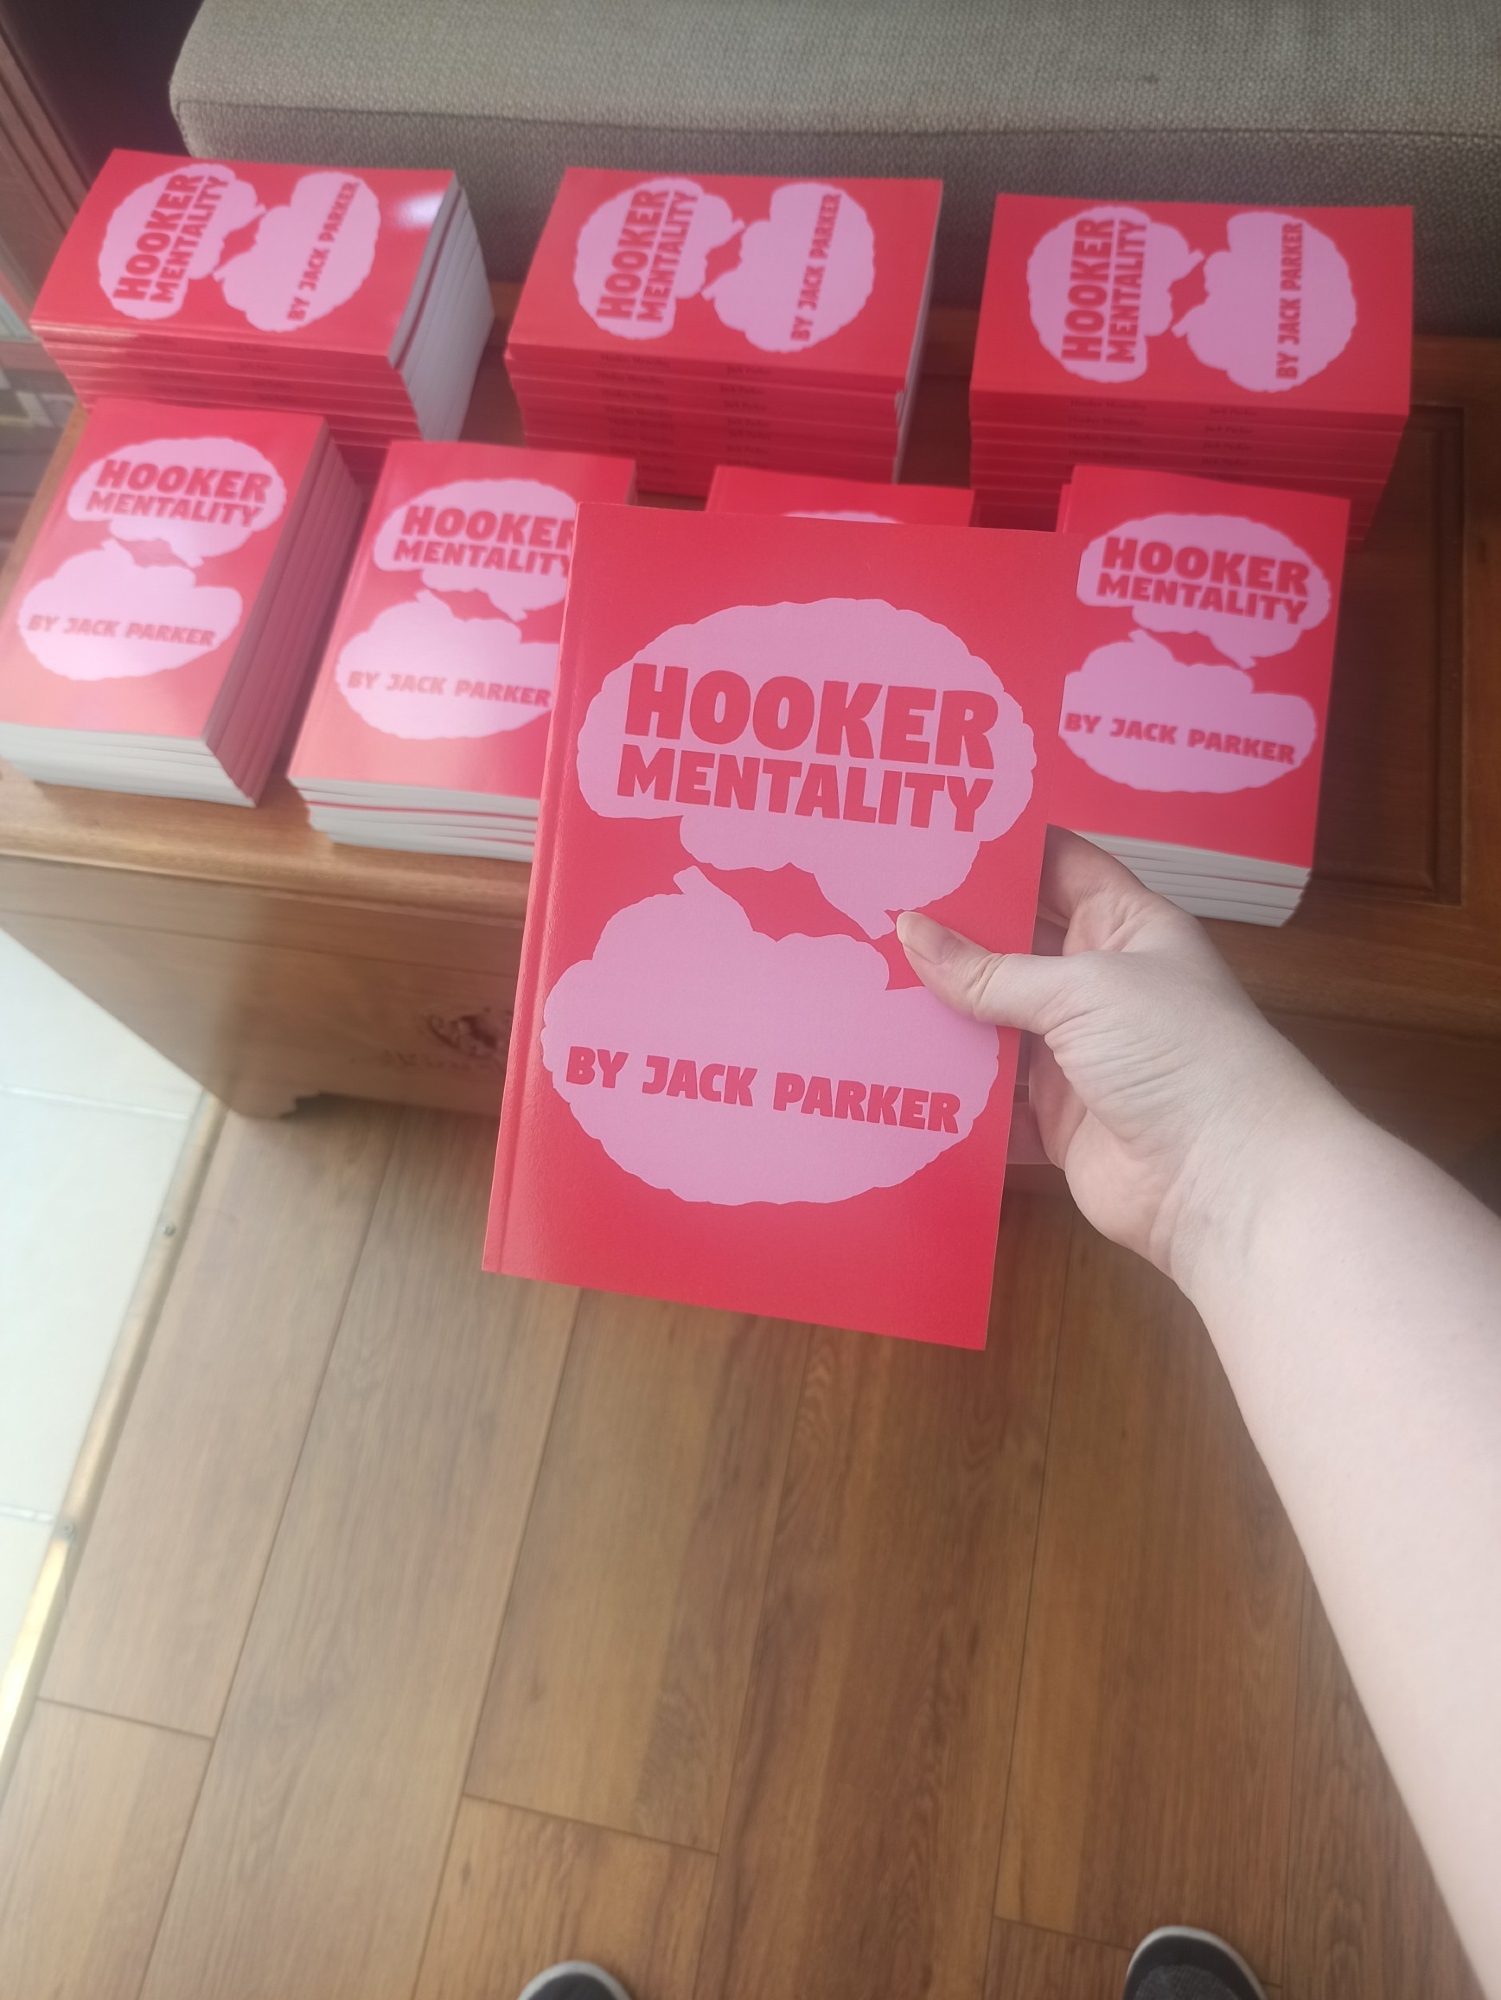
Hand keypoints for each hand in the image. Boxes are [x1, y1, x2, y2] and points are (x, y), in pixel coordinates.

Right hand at [898, 828, 1334, 1278]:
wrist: (1224, 1180)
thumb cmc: (1175, 1054)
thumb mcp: (1082, 990)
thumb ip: (989, 970)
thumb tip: (908, 930)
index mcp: (1128, 926)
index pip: (1058, 865)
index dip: (1002, 846)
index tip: (928, 829)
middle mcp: (1102, 983)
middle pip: (1015, 945)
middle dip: (951, 931)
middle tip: (868, 905)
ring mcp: (1077, 1054)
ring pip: (994, 1022)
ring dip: (941, 1012)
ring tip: (860, 981)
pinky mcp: (1055, 1119)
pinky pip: (991, 1098)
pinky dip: (950, 1090)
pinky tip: (889, 1071)